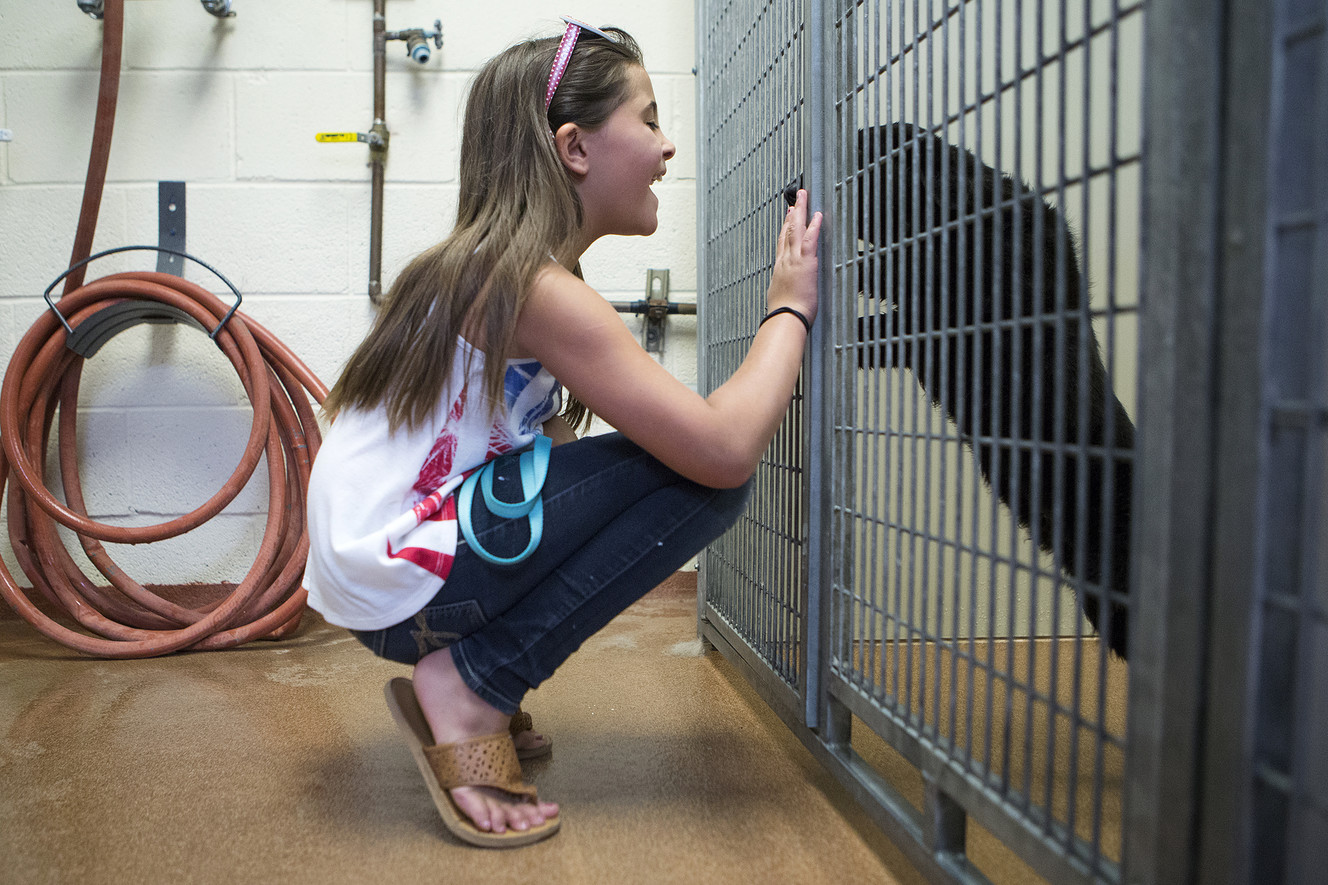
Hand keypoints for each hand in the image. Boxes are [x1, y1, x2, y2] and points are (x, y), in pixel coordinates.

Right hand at [767, 189, 822, 325]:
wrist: (785, 317)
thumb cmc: (784, 313)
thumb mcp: (780, 297)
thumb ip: (783, 289)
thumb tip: (784, 291)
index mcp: (780, 268)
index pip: (782, 242)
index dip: (785, 227)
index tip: (788, 216)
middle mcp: (785, 260)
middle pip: (788, 231)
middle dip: (792, 213)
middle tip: (796, 199)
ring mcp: (794, 260)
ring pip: (796, 229)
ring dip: (801, 211)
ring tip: (804, 197)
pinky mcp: (805, 263)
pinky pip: (810, 240)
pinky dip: (814, 226)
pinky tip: (817, 215)